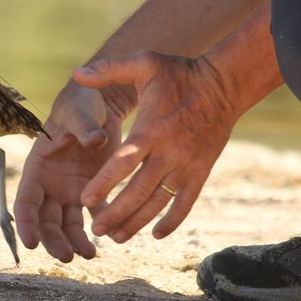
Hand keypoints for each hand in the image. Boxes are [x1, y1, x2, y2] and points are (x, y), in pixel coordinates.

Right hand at [14, 81, 135, 261]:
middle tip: (67, 257)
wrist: (101, 101)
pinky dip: (100, 226)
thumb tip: (95, 141)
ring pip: (68, 223)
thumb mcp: (79, 111)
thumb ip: (84, 127)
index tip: (31, 244)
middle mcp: (51, 183)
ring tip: (89, 255)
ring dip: (75, 241)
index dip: (26, 223)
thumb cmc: (82, 102)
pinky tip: (111, 236)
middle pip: (46, 220)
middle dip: (53, 240)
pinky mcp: (93, 189)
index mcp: (38, 167)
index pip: (25, 201)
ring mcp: (71, 189)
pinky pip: (94, 214)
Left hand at [73, 51, 238, 241]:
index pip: (123, 162)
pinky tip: (155, 235)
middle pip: (139, 191)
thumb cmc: (179, 73)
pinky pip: (185, 203)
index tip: (85, 200)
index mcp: (151, 129)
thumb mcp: (144, 63)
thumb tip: (76, 73)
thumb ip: (108, 70)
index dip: (104, 183)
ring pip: (160, 202)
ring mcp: (187, 165)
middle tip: (95, 230)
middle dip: (116, 213)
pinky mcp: (200, 172)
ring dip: (138, 222)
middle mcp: (169, 152)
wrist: (225, 85)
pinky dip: (172, 221)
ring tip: (117, 237)